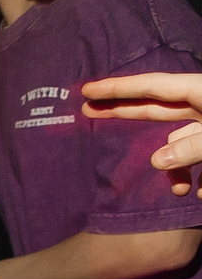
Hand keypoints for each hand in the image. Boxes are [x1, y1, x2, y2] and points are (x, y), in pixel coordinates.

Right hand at [82, 72, 201, 194]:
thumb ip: (191, 148)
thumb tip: (158, 161)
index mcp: (201, 92)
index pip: (152, 88)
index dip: (118, 88)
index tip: (86, 90)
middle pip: (155, 109)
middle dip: (123, 112)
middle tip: (88, 111)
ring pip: (179, 146)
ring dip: (177, 171)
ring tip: (182, 191)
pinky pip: (199, 158)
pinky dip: (199, 177)